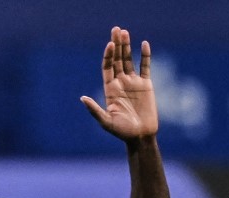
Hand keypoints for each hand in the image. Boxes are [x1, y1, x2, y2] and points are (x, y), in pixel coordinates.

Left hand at [81, 26, 157, 140]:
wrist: (140, 137)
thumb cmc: (122, 132)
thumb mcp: (106, 121)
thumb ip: (95, 110)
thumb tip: (82, 99)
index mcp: (110, 89)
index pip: (108, 67)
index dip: (108, 55)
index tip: (110, 45)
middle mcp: (120, 83)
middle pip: (118, 59)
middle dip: (117, 45)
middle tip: (116, 29)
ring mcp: (133, 83)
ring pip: (129, 60)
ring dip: (128, 46)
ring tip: (125, 32)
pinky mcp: (146, 85)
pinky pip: (145, 67)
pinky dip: (145, 56)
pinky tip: (144, 44)